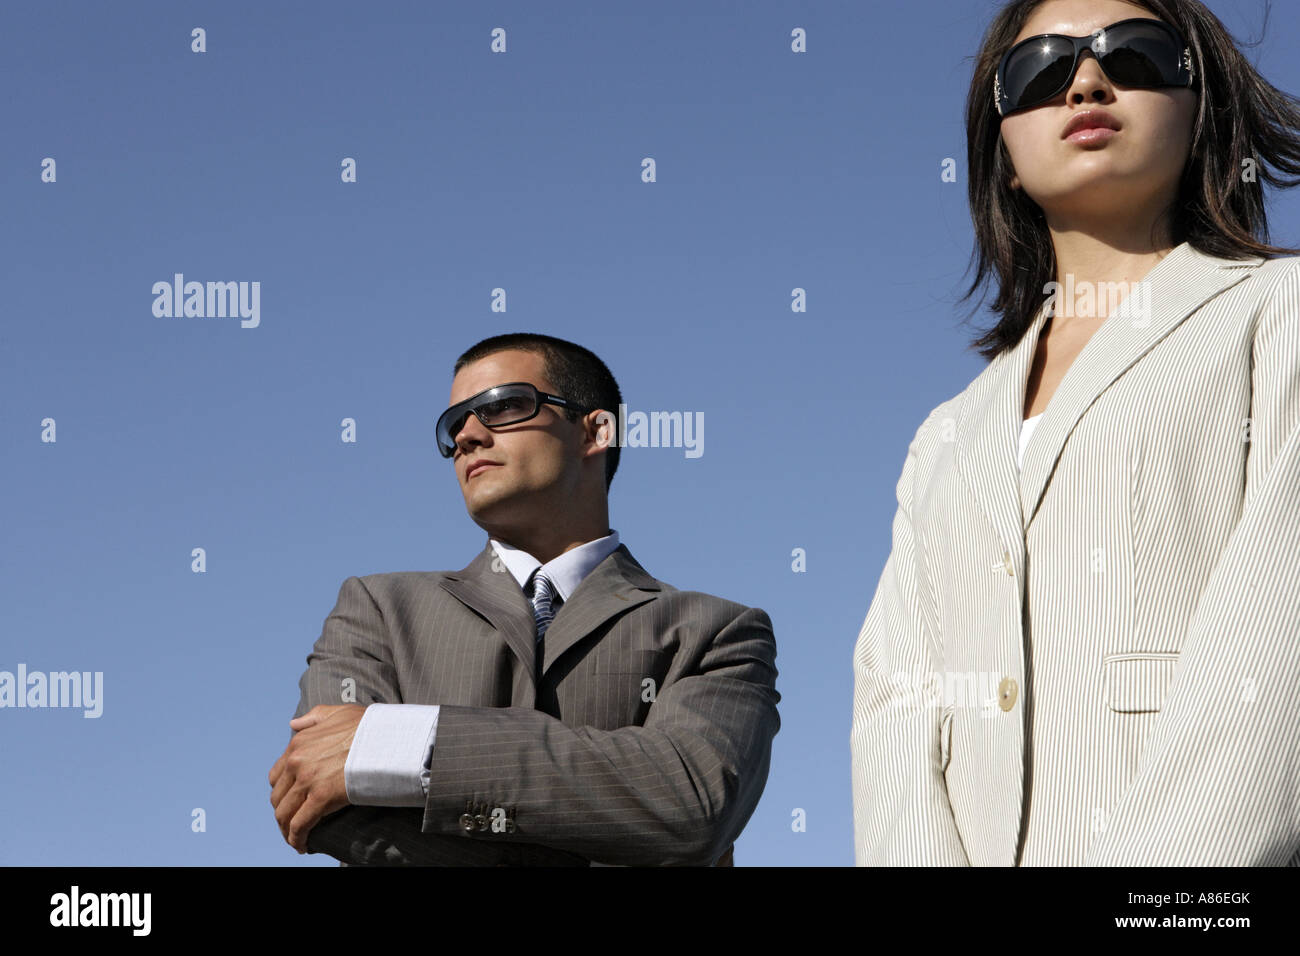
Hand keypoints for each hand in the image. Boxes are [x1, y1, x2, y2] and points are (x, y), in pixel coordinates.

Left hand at [268, 704, 366, 851]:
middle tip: (294, 823)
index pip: (277, 775)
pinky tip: (302, 846)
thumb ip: (313, 717)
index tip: (292, 801)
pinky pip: (299, 825)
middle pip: (278, 797)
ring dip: (287, 829)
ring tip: (297, 839)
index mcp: (299, 743)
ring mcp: (307, 780)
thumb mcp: (338, 712)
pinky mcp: (320, 798)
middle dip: (283, 813)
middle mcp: (297, 761)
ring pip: (284, 813)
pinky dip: (296, 838)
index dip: (283, 791)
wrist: (388, 738)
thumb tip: (293, 724)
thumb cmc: (369, 726)